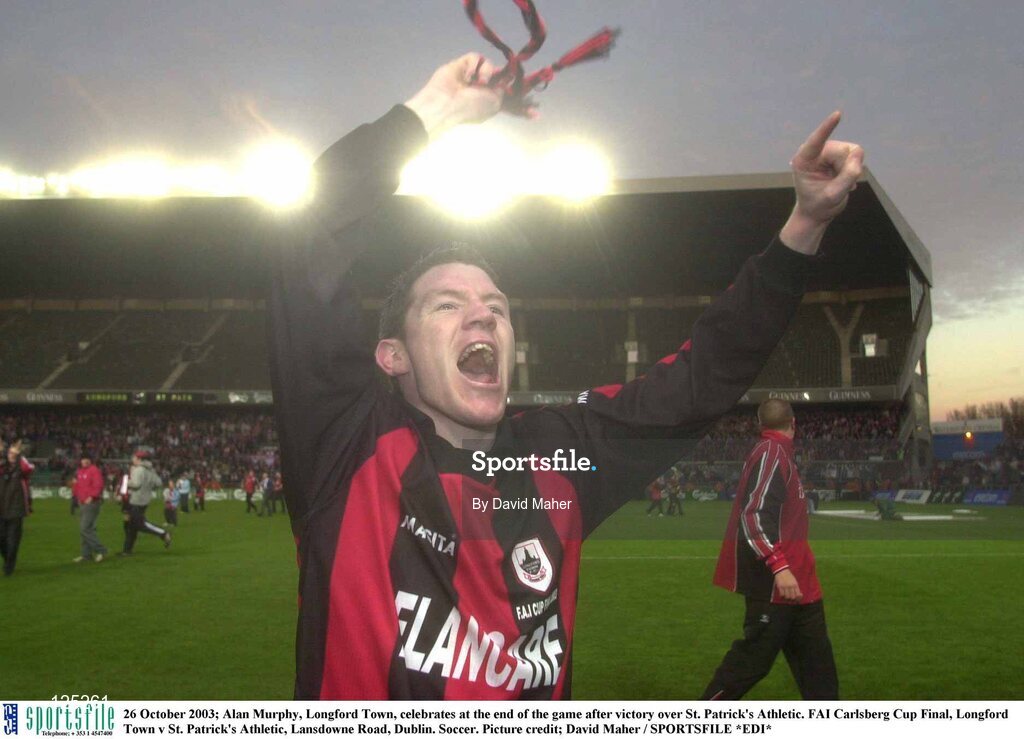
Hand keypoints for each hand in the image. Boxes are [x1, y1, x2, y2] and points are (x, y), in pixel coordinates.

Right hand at [404, 53, 505, 136]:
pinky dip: (473, 65)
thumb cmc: (471, 108)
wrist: (446, 105)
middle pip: (496, 70)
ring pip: (486, 62)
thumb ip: (502, 90)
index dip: (507, 78)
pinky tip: (467, 77)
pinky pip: (474, 57)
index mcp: (488, 97)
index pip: (502, 83)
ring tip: (480, 81)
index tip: (512, 76)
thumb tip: (506, 78)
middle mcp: (480, 85)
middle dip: (496, 74)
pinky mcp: (460, 64)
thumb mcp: (494, 103)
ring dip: (486, 71)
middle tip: (489, 82)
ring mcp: (470, 74)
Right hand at [774, 568, 802, 601]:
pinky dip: (782, 596)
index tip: (797, 599)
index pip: (798, 595)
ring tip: (786, 597)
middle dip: (792, 600)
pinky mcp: (780, 586)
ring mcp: (785, 586)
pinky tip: (782, 595)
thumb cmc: (789, 576)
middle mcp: (791, 586)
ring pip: (787, 597)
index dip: (798, 599)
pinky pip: (781, 594)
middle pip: (792, 597)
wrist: (781, 570)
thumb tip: (798, 595)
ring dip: (787, 598)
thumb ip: (796, 587)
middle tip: (791, 600)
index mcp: (795, 585)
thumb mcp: (794, 581)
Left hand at [779, 111, 863, 254]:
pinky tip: (844, 180)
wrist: (817, 212)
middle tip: (839, 185)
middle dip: (847, 169)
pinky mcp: (839, 154)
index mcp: (804, 160)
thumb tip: (858, 154)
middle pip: (843, 151)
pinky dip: (854, 170)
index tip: (837, 115)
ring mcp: (828, 151)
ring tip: (839, 183)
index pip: (817, 141)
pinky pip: (857, 156)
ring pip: (853, 152)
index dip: (828, 128)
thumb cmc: (819, 205)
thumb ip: (846, 176)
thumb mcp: (833, 195)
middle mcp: (816, 152)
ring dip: (851, 170)